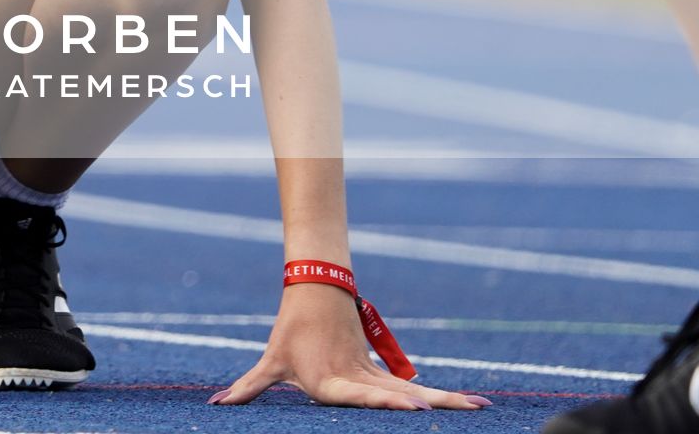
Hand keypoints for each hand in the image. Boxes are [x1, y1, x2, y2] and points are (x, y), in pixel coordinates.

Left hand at [209, 283, 490, 409]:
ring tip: (482, 407)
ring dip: (448, 399)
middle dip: (432, 403)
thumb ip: (248, 386)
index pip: (359, 394)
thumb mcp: (271, 360)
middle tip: (466, 408)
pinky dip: (442, 396)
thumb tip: (217, 404)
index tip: (412, 404)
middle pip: (399, 395)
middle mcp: (358, 379)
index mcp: (330, 380)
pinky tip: (472, 404)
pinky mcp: (381, 373)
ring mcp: (374, 375)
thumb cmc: (290, 331)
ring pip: (415, 389)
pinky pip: (413, 387)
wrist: (315, 293)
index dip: (384, 399)